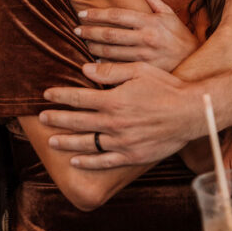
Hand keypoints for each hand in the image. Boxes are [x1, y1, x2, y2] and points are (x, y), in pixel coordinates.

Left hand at [41, 61, 203, 167]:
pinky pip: (103, 162)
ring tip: (51, 140)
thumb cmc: (165, 86)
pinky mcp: (130, 156)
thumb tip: (85, 68)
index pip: (79, 97)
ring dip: (66, 142)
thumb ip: (111, 70)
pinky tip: (75, 160)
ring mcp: (121, 142)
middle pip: (77, 121)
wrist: (190, 113)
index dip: (60, 95)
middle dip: (56, 119)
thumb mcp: (139, 70)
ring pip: (86, 143)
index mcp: (113, 100)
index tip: (46, 94)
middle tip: (41, 117)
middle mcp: (114, 122)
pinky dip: (87, 162)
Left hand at [75, 0, 197, 70]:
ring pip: (110, 52)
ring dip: (93, 46)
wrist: (195, 62)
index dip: (96, 14)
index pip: (116, 15)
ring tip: (83, 41)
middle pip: (109, 34)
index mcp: (150, 21)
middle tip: (76, 29)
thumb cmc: (178, 35)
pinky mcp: (144, 72)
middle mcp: (146, 38)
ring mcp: (145, 57)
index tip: (81, 14)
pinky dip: (103, 64)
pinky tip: (94, 60)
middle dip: (89, 31)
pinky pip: (118, 68)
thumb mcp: (167, 12)